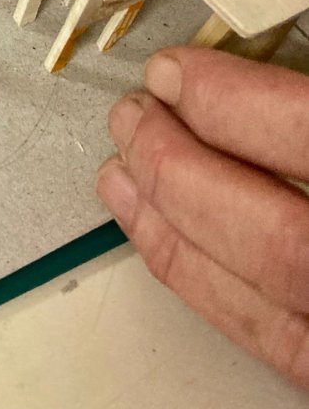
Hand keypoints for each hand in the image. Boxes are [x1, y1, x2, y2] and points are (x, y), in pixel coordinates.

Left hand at [97, 47, 308, 388]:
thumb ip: (302, 113)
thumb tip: (240, 77)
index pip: (306, 140)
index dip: (230, 103)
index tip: (174, 73)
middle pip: (272, 235)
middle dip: (179, 165)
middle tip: (132, 116)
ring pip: (258, 289)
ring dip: (168, 219)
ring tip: (117, 167)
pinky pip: (262, 334)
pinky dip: (192, 274)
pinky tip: (152, 232)